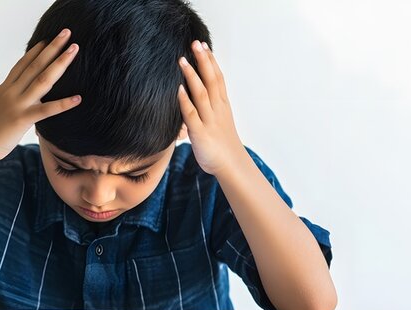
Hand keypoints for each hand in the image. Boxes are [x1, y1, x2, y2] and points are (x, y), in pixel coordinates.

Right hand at [0, 29, 81, 161]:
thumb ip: (12, 96)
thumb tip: (23, 92)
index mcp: (5, 88)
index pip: (23, 64)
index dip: (36, 51)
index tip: (47, 39)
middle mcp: (11, 92)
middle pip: (35, 65)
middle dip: (52, 48)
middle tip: (66, 34)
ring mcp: (17, 104)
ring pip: (43, 80)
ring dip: (60, 63)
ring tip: (74, 51)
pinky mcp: (22, 119)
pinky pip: (47, 110)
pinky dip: (63, 104)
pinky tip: (78, 98)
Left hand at [177, 40, 248, 176]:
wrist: (231, 166)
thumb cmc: (221, 145)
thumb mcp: (216, 123)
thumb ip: (205, 111)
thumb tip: (191, 104)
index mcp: (222, 106)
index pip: (218, 78)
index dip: (211, 61)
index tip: (204, 46)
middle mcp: (217, 109)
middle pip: (212, 80)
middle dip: (203, 61)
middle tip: (195, 43)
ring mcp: (209, 120)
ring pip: (201, 93)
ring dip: (192, 76)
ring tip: (182, 60)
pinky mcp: (200, 133)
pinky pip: (191, 114)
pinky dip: (185, 101)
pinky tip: (179, 89)